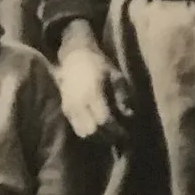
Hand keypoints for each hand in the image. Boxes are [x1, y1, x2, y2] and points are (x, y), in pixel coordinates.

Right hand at [56, 23, 132, 144]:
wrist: (75, 57)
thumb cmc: (99, 65)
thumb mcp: (116, 76)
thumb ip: (122, 96)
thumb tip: (129, 115)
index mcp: (93, 93)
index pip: (104, 120)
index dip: (116, 130)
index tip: (126, 133)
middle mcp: (78, 103)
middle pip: (93, 131)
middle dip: (108, 137)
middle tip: (119, 135)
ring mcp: (70, 108)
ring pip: (83, 133)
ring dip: (98, 137)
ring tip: (110, 133)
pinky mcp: (66, 110)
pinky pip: (77, 129)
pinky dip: (89, 133)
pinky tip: (100, 128)